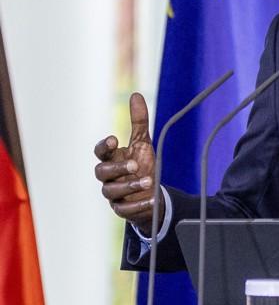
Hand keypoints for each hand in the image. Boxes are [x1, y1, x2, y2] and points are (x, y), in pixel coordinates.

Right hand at [93, 93, 159, 230]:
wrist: (149, 193)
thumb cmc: (141, 165)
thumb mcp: (142, 143)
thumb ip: (138, 122)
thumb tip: (135, 95)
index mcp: (111, 159)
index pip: (100, 152)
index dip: (104, 146)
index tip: (114, 139)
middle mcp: (108, 176)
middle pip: (102, 172)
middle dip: (117, 168)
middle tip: (135, 165)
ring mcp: (113, 194)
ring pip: (111, 191)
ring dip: (130, 186)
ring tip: (149, 180)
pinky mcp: (122, 209)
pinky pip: (125, 209)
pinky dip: (138, 204)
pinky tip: (152, 199)